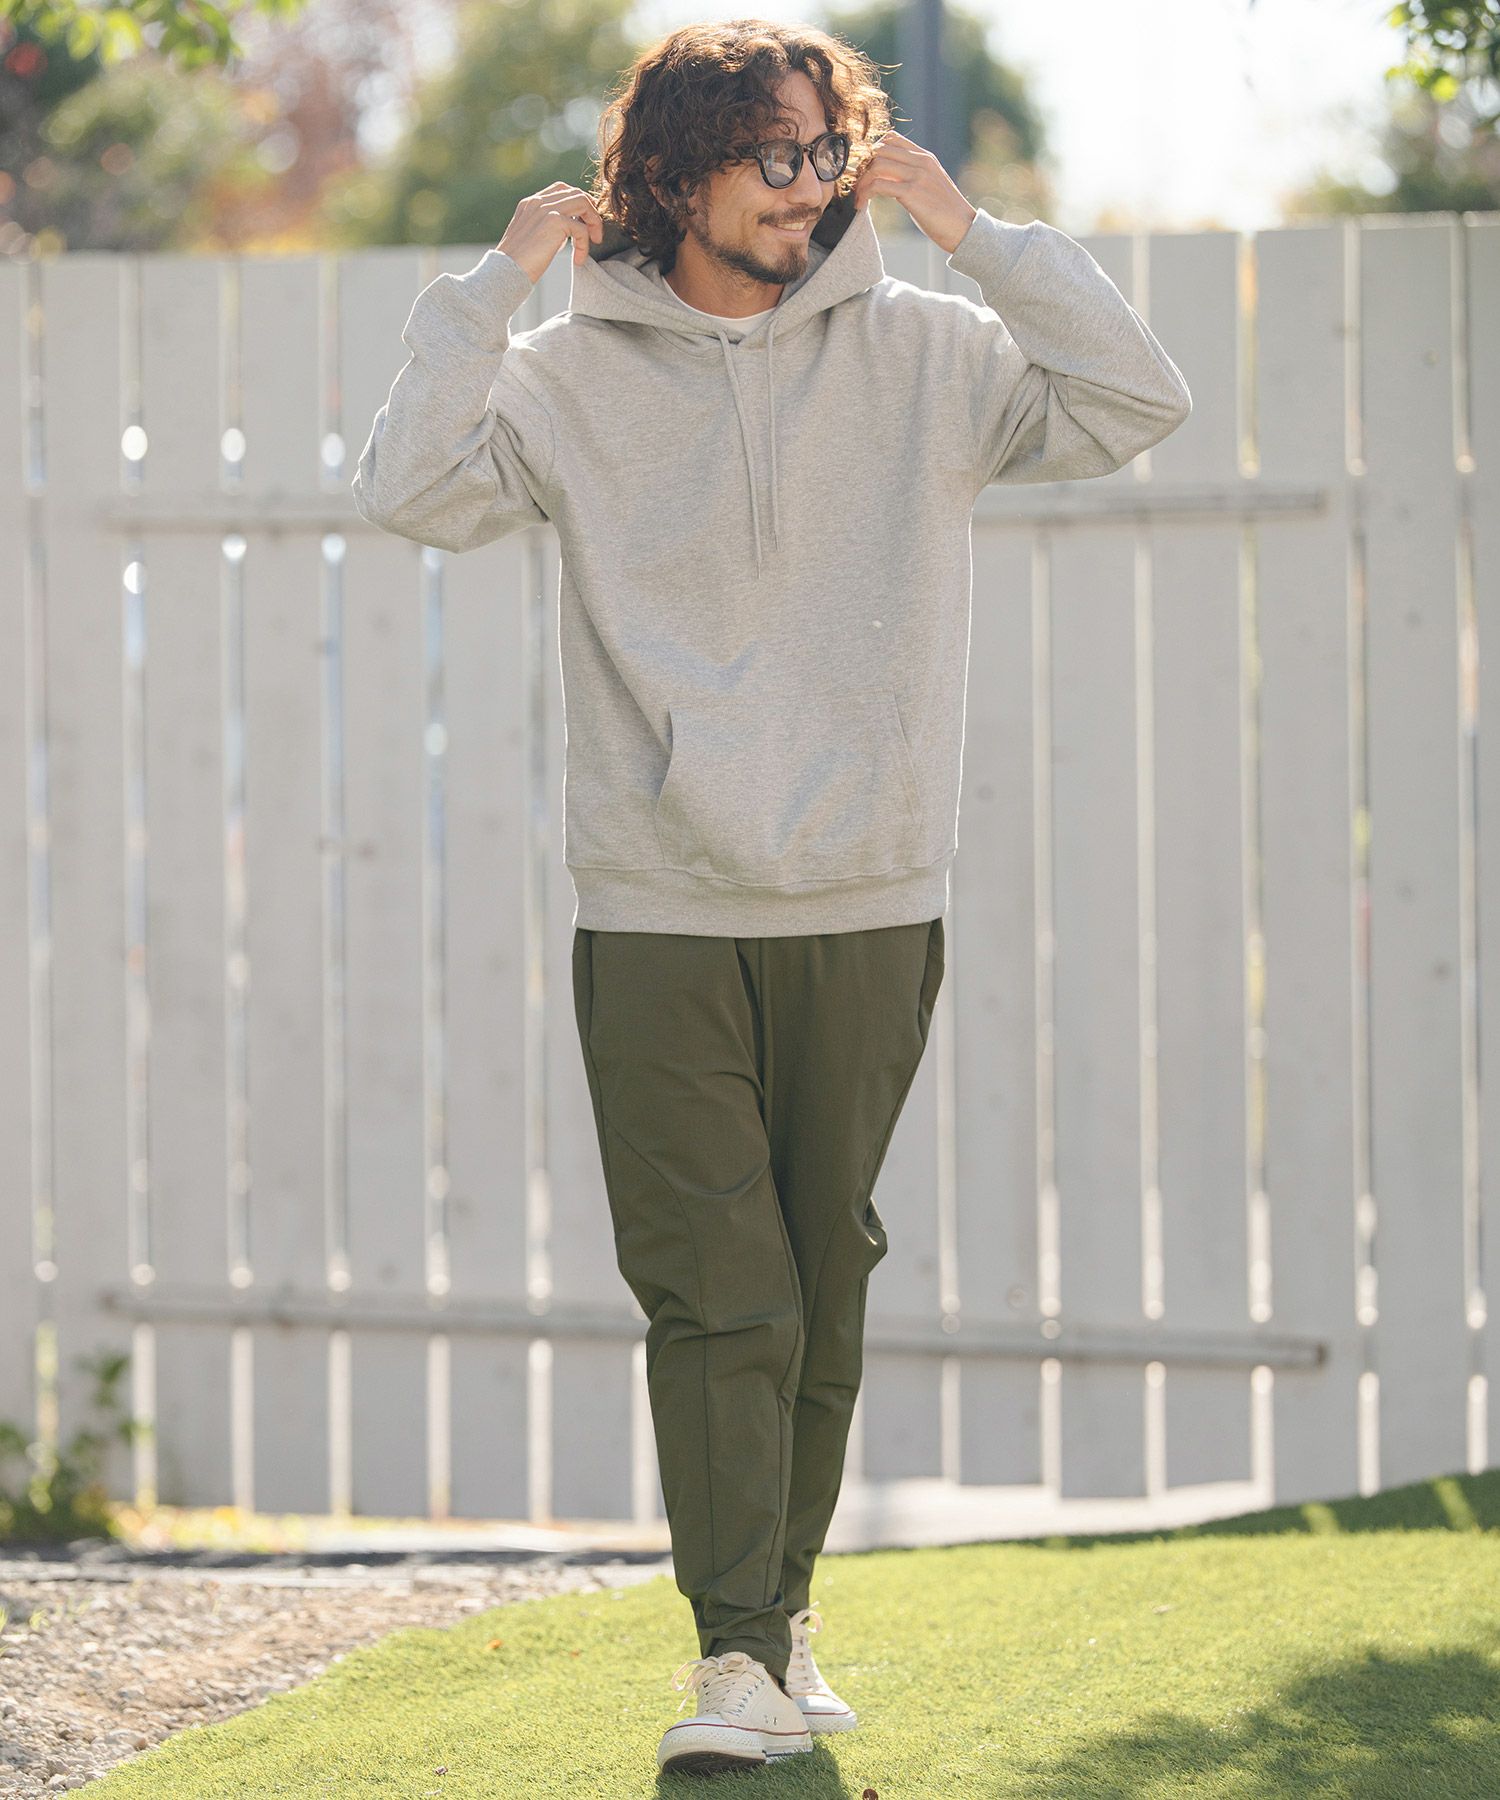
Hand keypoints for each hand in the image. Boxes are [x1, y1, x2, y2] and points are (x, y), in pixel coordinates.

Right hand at [497, 183, 603, 283]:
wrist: (505, 272)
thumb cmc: (518, 264)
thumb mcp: (532, 238)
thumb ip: (549, 228)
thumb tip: (569, 231)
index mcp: (531, 203)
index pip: (561, 189)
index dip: (578, 203)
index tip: (584, 224)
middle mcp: (538, 201)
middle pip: (575, 192)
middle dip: (590, 212)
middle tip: (595, 234)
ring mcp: (545, 209)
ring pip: (582, 202)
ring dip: (594, 222)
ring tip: (594, 242)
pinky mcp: (554, 222)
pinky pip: (581, 229)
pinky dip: (584, 245)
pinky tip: (578, 261)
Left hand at [850, 131, 976, 254]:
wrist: (964, 228)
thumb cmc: (946, 213)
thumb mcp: (930, 186)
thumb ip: (912, 177)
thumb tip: (890, 180)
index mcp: (925, 157)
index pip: (892, 138)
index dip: (872, 152)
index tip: (865, 171)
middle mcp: (921, 161)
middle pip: (880, 149)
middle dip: (862, 167)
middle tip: (856, 185)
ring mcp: (917, 175)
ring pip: (876, 165)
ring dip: (861, 182)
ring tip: (858, 198)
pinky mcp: (912, 192)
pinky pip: (879, 185)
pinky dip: (865, 194)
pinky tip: (862, 206)